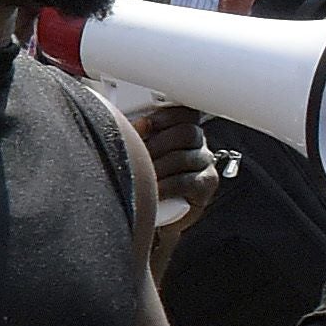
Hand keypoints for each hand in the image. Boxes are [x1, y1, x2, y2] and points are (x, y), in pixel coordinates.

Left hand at [132, 107, 226, 251]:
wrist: (156, 212)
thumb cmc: (144, 177)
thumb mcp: (138, 150)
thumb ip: (135, 134)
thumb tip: (119, 122)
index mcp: (183, 127)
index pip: (184, 112)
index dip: (163, 117)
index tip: (142, 125)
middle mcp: (198, 143)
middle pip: (186, 133)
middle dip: (156, 144)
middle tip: (138, 157)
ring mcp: (204, 163)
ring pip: (183, 157)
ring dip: (157, 167)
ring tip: (141, 177)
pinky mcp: (206, 184)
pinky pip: (186, 181)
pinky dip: (165, 186)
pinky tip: (153, 190)